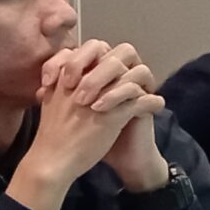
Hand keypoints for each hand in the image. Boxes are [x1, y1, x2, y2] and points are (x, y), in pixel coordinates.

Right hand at [9, 42, 155, 209]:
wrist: (52, 161)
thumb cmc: (53, 134)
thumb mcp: (52, 101)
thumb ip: (60, 83)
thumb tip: (71, 73)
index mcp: (68, 75)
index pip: (93, 48)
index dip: (107, 55)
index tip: (115, 69)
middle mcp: (84, 82)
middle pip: (115, 57)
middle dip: (128, 65)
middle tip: (136, 77)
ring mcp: (100, 98)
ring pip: (132, 76)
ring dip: (144, 82)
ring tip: (150, 90)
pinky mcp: (112, 116)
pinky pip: (141, 101)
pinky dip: (153, 103)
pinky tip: (157, 106)